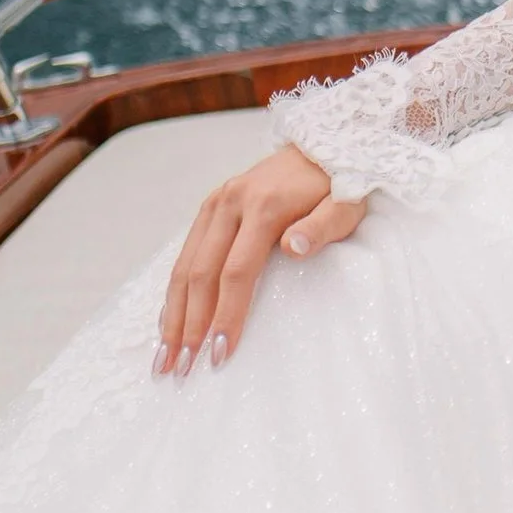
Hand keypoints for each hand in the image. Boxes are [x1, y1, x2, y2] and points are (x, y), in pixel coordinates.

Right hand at [156, 146, 366, 374]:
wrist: (324, 144)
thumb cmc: (340, 183)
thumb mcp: (346, 204)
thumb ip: (323, 227)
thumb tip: (294, 248)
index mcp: (262, 208)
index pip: (236, 273)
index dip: (226, 315)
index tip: (219, 353)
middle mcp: (229, 204)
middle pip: (200, 274)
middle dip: (188, 325)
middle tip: (180, 369)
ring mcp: (215, 205)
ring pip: (183, 266)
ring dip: (172, 314)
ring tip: (166, 356)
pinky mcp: (210, 208)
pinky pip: (185, 255)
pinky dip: (175, 292)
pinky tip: (168, 322)